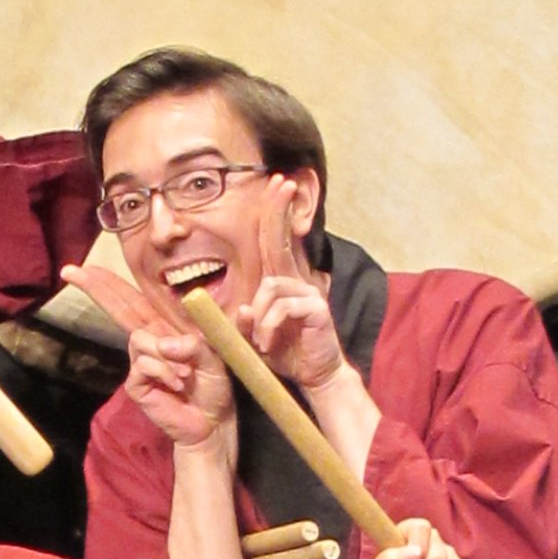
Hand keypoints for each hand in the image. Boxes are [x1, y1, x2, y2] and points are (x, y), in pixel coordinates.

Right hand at [60, 259, 235, 452]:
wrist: (214, 420)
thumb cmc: (216, 384)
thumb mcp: (216, 353)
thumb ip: (196, 341)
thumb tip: (167, 344)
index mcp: (166, 328)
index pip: (136, 299)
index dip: (111, 282)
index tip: (85, 266)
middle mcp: (150, 341)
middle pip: (120, 309)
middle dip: (97, 289)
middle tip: (71, 272)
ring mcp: (140, 362)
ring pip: (139, 339)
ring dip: (164, 354)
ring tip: (185, 373)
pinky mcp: (136, 384)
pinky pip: (143, 364)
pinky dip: (163, 371)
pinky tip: (177, 384)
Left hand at [234, 180, 343, 388]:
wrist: (313, 376)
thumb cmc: (286, 353)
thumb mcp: (256, 337)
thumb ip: (247, 322)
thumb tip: (241, 309)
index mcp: (281, 283)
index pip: (275, 242)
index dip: (276, 213)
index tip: (279, 184)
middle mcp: (296, 281)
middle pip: (281, 240)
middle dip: (279, 210)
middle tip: (283, 182)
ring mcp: (308, 293)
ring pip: (270, 287)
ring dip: (258, 316)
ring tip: (261, 341)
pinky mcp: (316, 309)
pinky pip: (283, 307)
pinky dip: (269, 326)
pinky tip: (268, 344)